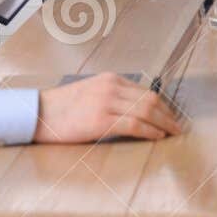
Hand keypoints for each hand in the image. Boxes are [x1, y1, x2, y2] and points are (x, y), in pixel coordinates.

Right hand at [33, 71, 185, 142]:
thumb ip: (112, 97)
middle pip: (151, 100)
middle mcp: (111, 87)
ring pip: (146, 111)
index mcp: (110, 79)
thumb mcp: (90, 92)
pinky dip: (150, 131)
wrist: (38, 114)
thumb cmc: (62, 108)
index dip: (163, 105)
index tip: (171, 115)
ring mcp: (106, 103)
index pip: (145, 91)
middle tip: (178, 126)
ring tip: (172, 133)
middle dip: (168, 114)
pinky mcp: (101, 121)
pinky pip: (134, 125)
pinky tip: (157, 137)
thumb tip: (135, 110)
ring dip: (164, 124)